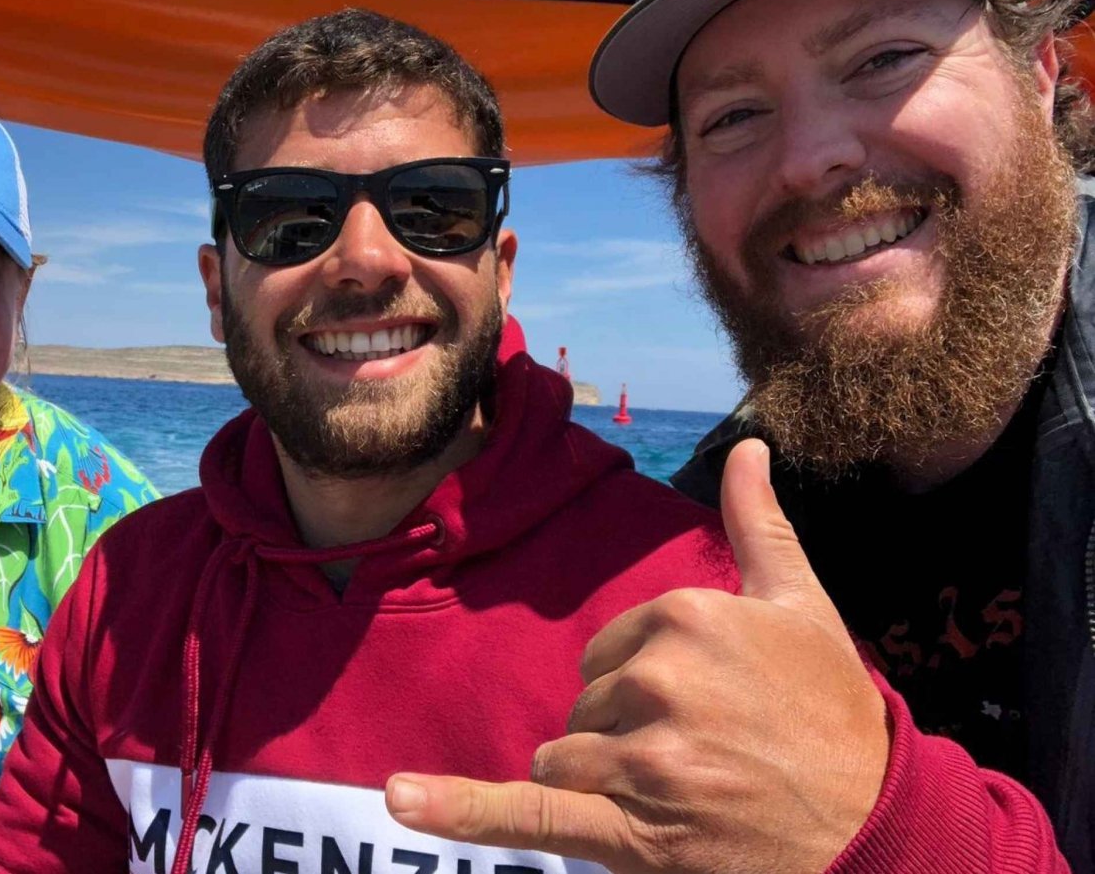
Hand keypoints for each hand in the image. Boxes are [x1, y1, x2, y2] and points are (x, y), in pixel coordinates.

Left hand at [386, 439, 888, 873]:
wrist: (875, 826)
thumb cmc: (836, 711)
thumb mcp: (803, 607)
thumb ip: (758, 525)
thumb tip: (747, 448)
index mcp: (688, 615)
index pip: (610, 647)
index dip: (646, 683)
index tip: (706, 707)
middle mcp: (660, 678)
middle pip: (585, 701)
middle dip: (623, 731)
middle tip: (704, 757)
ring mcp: (643, 757)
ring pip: (563, 755)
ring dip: (602, 779)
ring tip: (682, 796)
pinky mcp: (630, 830)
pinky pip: (529, 813)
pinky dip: (460, 810)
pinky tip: (402, 801)